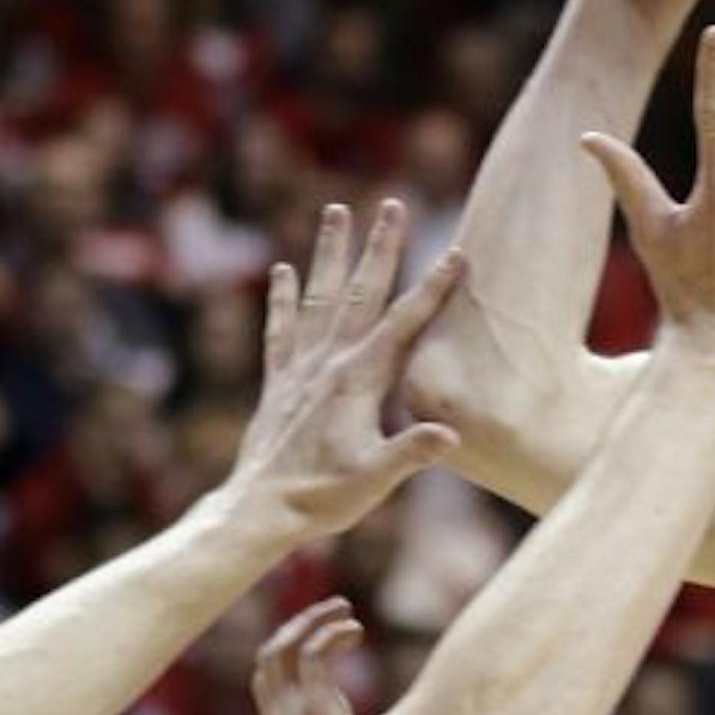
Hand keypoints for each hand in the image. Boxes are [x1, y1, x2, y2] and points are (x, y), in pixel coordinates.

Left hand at [231, 202, 463, 544]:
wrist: (259, 510)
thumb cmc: (323, 498)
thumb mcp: (375, 478)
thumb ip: (412, 451)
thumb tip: (452, 433)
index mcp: (359, 380)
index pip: (404, 324)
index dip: (432, 289)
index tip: (455, 253)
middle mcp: (328, 364)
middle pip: (360, 293)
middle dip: (380, 248)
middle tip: (392, 204)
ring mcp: (300, 369)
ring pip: (319, 298)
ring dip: (330, 254)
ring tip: (336, 211)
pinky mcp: (277, 383)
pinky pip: (280, 330)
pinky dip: (281, 300)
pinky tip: (281, 271)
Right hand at [252, 596, 363, 714]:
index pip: (264, 675)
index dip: (285, 644)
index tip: (319, 629)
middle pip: (268, 656)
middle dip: (297, 624)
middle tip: (334, 608)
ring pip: (286, 650)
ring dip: (314, 620)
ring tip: (347, 612)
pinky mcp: (314, 714)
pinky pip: (311, 658)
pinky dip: (330, 635)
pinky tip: (355, 631)